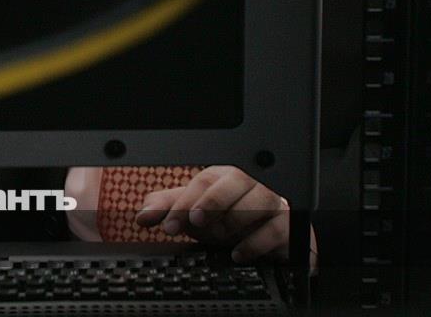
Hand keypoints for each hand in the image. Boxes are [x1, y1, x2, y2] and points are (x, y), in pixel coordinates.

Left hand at [135, 166, 308, 262]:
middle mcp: (249, 184)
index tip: (168, 224)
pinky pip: (276, 227)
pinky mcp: (288, 224)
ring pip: (259, 199)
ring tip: (219, 237)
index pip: (204, 179)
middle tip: (196, 222)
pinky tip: (237, 253)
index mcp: (224, 177)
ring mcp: (272, 201)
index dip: (185, 201)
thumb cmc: (227, 220)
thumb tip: (142, 214)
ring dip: (234, 220)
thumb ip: (168, 209)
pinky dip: (254, 243)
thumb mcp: (194, 214)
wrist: (265, 242)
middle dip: (212, 201)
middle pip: (235, 180)